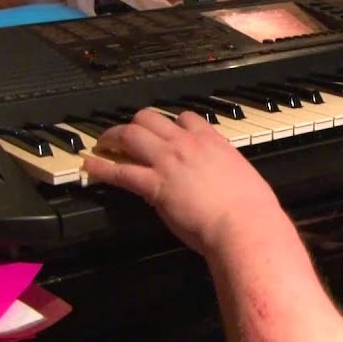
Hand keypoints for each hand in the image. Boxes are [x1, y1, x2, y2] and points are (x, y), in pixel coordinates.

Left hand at [82, 109, 280, 256]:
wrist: (243, 224)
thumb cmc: (252, 208)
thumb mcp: (244, 176)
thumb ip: (229, 170)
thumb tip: (229, 178)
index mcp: (212, 141)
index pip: (186, 117)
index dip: (172, 123)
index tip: (166, 130)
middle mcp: (187, 144)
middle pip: (151, 118)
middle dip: (136, 123)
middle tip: (126, 133)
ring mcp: (168, 161)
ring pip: (132, 135)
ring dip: (114, 136)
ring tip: (104, 142)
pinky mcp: (154, 184)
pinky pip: (120, 171)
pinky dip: (102, 167)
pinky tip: (91, 165)